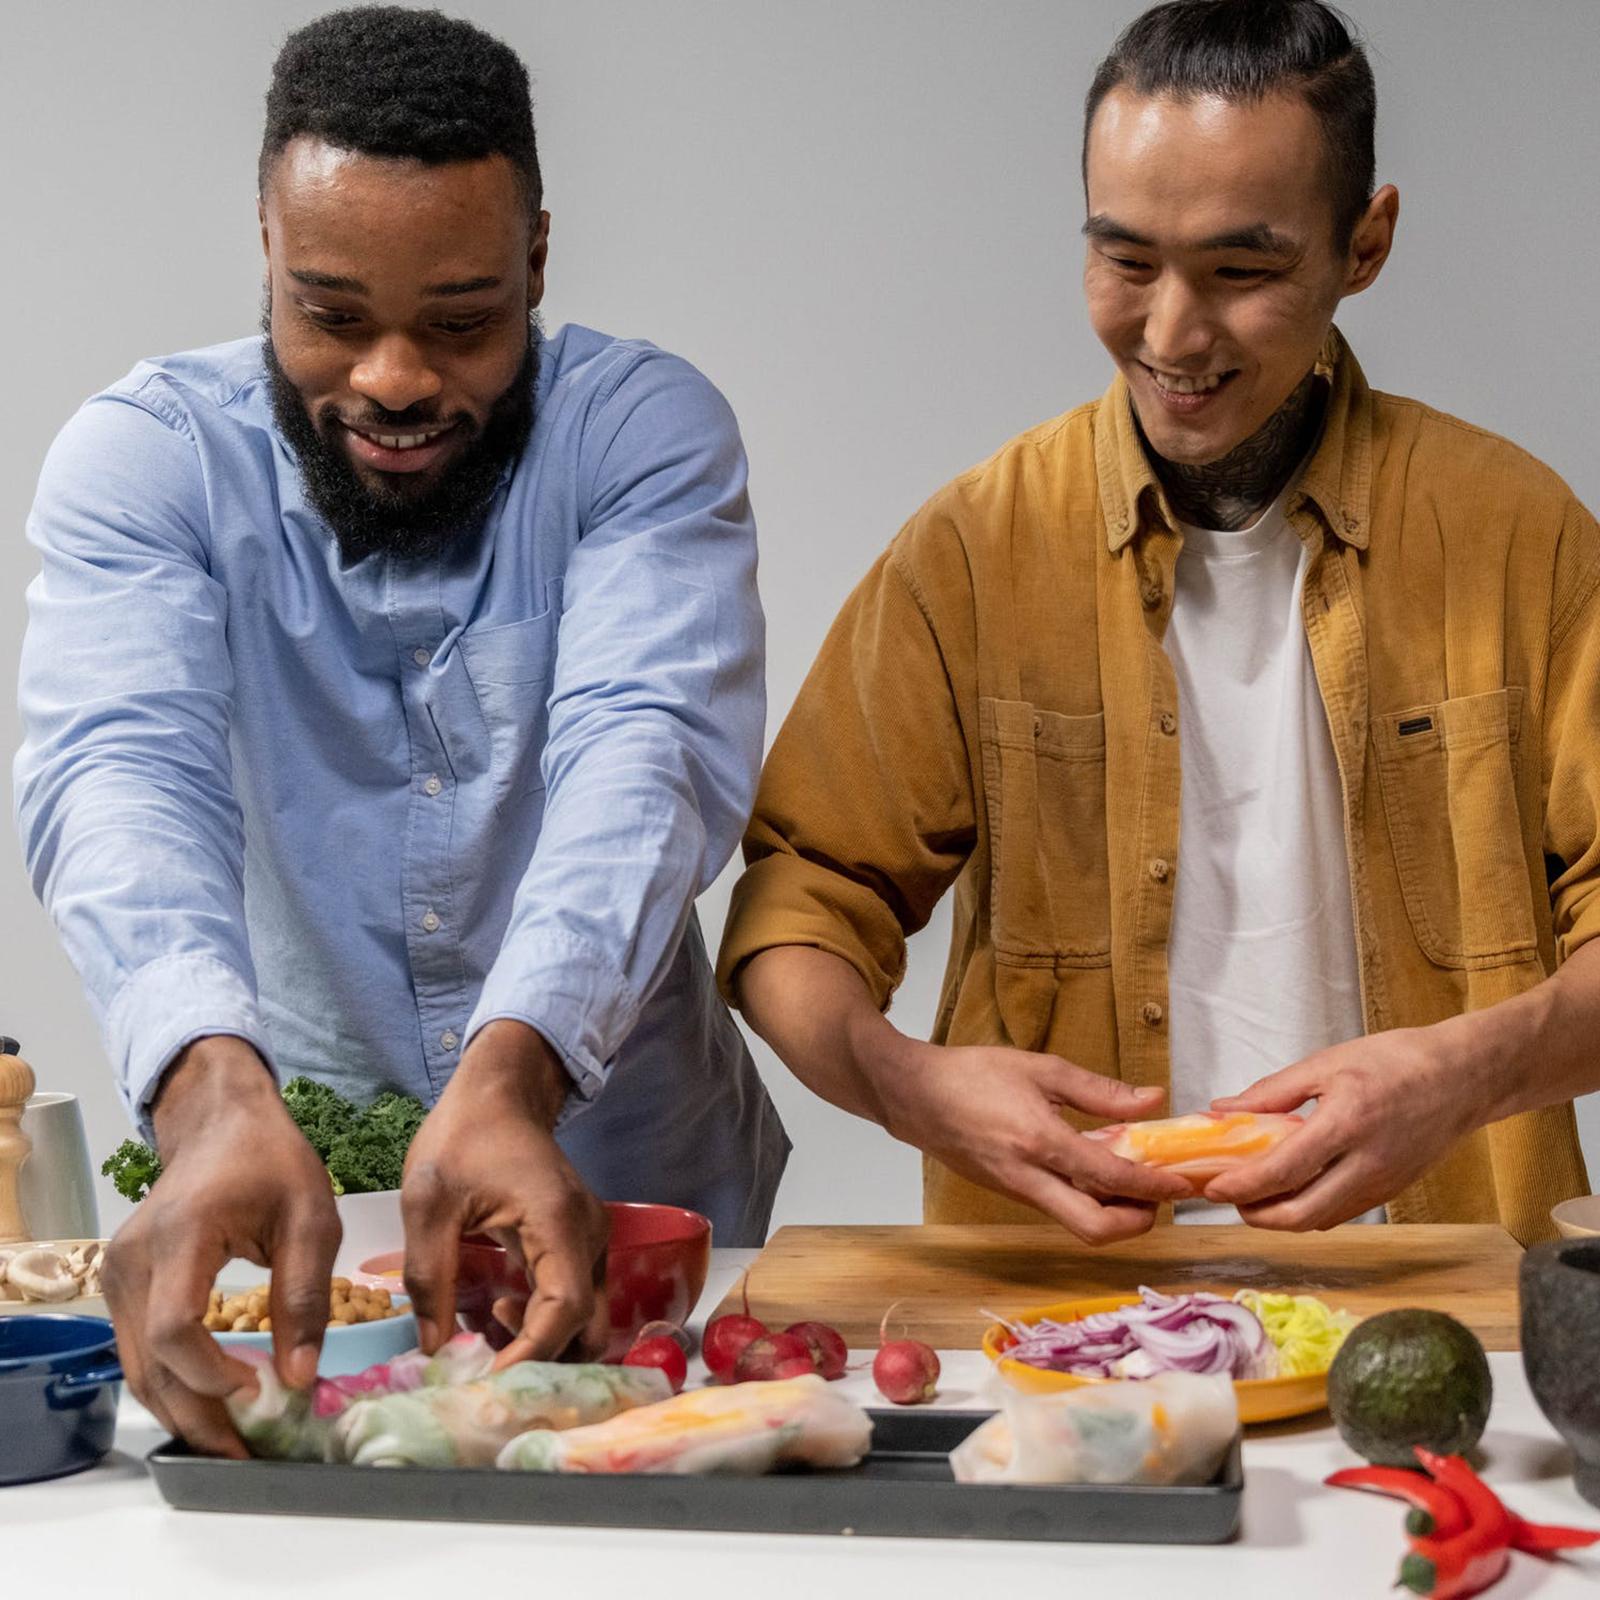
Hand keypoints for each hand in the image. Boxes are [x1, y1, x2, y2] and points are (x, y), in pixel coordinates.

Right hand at [101, 1038, 340, 1457]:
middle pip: (150, 1363)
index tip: (261, 1393)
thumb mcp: (312, 1216)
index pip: (179, 1327)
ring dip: (182, 1409)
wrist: (222, 1123)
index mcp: (184, 1234)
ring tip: (234, 1441)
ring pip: (138, 1367)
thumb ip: (306, 1295)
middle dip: (197, 1416)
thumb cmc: (272, 1162)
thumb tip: (300, 1378)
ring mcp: (116, 1274)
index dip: (213, 1374)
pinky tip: (213, 1402)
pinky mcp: (119, 1284)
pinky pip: (140, 1349)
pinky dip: (172, 1383)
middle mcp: (132, 1259)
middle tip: (247, 1453)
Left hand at [399, 1020, 609, 1369]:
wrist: (500, 1090)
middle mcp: (589, 1234)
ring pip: (584, 1316)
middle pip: (588, 1324)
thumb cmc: (464, 1136)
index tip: (486, 1381)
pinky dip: (541, 1320)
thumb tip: (433, 1349)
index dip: (530, 1355)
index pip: (564, 1309)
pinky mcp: (580, 1241)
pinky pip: (573, 1296)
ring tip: (483, 1331)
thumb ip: (429, 1277)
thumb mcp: (429, 1202)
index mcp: (557, 1221)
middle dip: (541, 1359)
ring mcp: (591, 1238)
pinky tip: (495, 1307)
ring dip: (541, 1342)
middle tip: (484, 1367)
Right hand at [874, 1041, 1191, 1242]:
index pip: (1110, 1178)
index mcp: (1039, 1142)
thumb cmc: (971, 1075)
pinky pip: (1058, 1207)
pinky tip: (1097, 1172)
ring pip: (1077, 1223)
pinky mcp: (1009, 1192)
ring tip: (1135, 1181)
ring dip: (1113, 1213)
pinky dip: (1087, 1199)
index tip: (1182, 1183)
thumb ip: (1099, 1091)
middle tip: (1158, 1198)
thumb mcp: (1040, 1069)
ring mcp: (1017, 1191)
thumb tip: (1152, 1100)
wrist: (913, 1096)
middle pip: (1094, 1230)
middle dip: (1136, 1224)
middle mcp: (1028, 1178)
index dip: (1154, 1186)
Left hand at [1202, 1023, 1487, 1228]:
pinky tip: (1290, 1191)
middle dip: (1256, 1216)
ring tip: (1252, 1196)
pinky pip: (1342, 1212)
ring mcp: (1383, 1184)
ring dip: (1281, 1217)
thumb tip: (1221, 1110)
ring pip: (1321, 1220)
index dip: (1242, 1186)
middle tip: (1228, 1199)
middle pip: (1301, 1214)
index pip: (1284, 1171)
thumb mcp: (1326, 1063)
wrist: (1464, 1077)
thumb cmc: (1395, 1061)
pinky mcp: (1392, 1192)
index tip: (1211, 1187)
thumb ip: (1271, 1092)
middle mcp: (1367, 1164)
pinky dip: (1309, 1210)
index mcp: (1346, 1124)